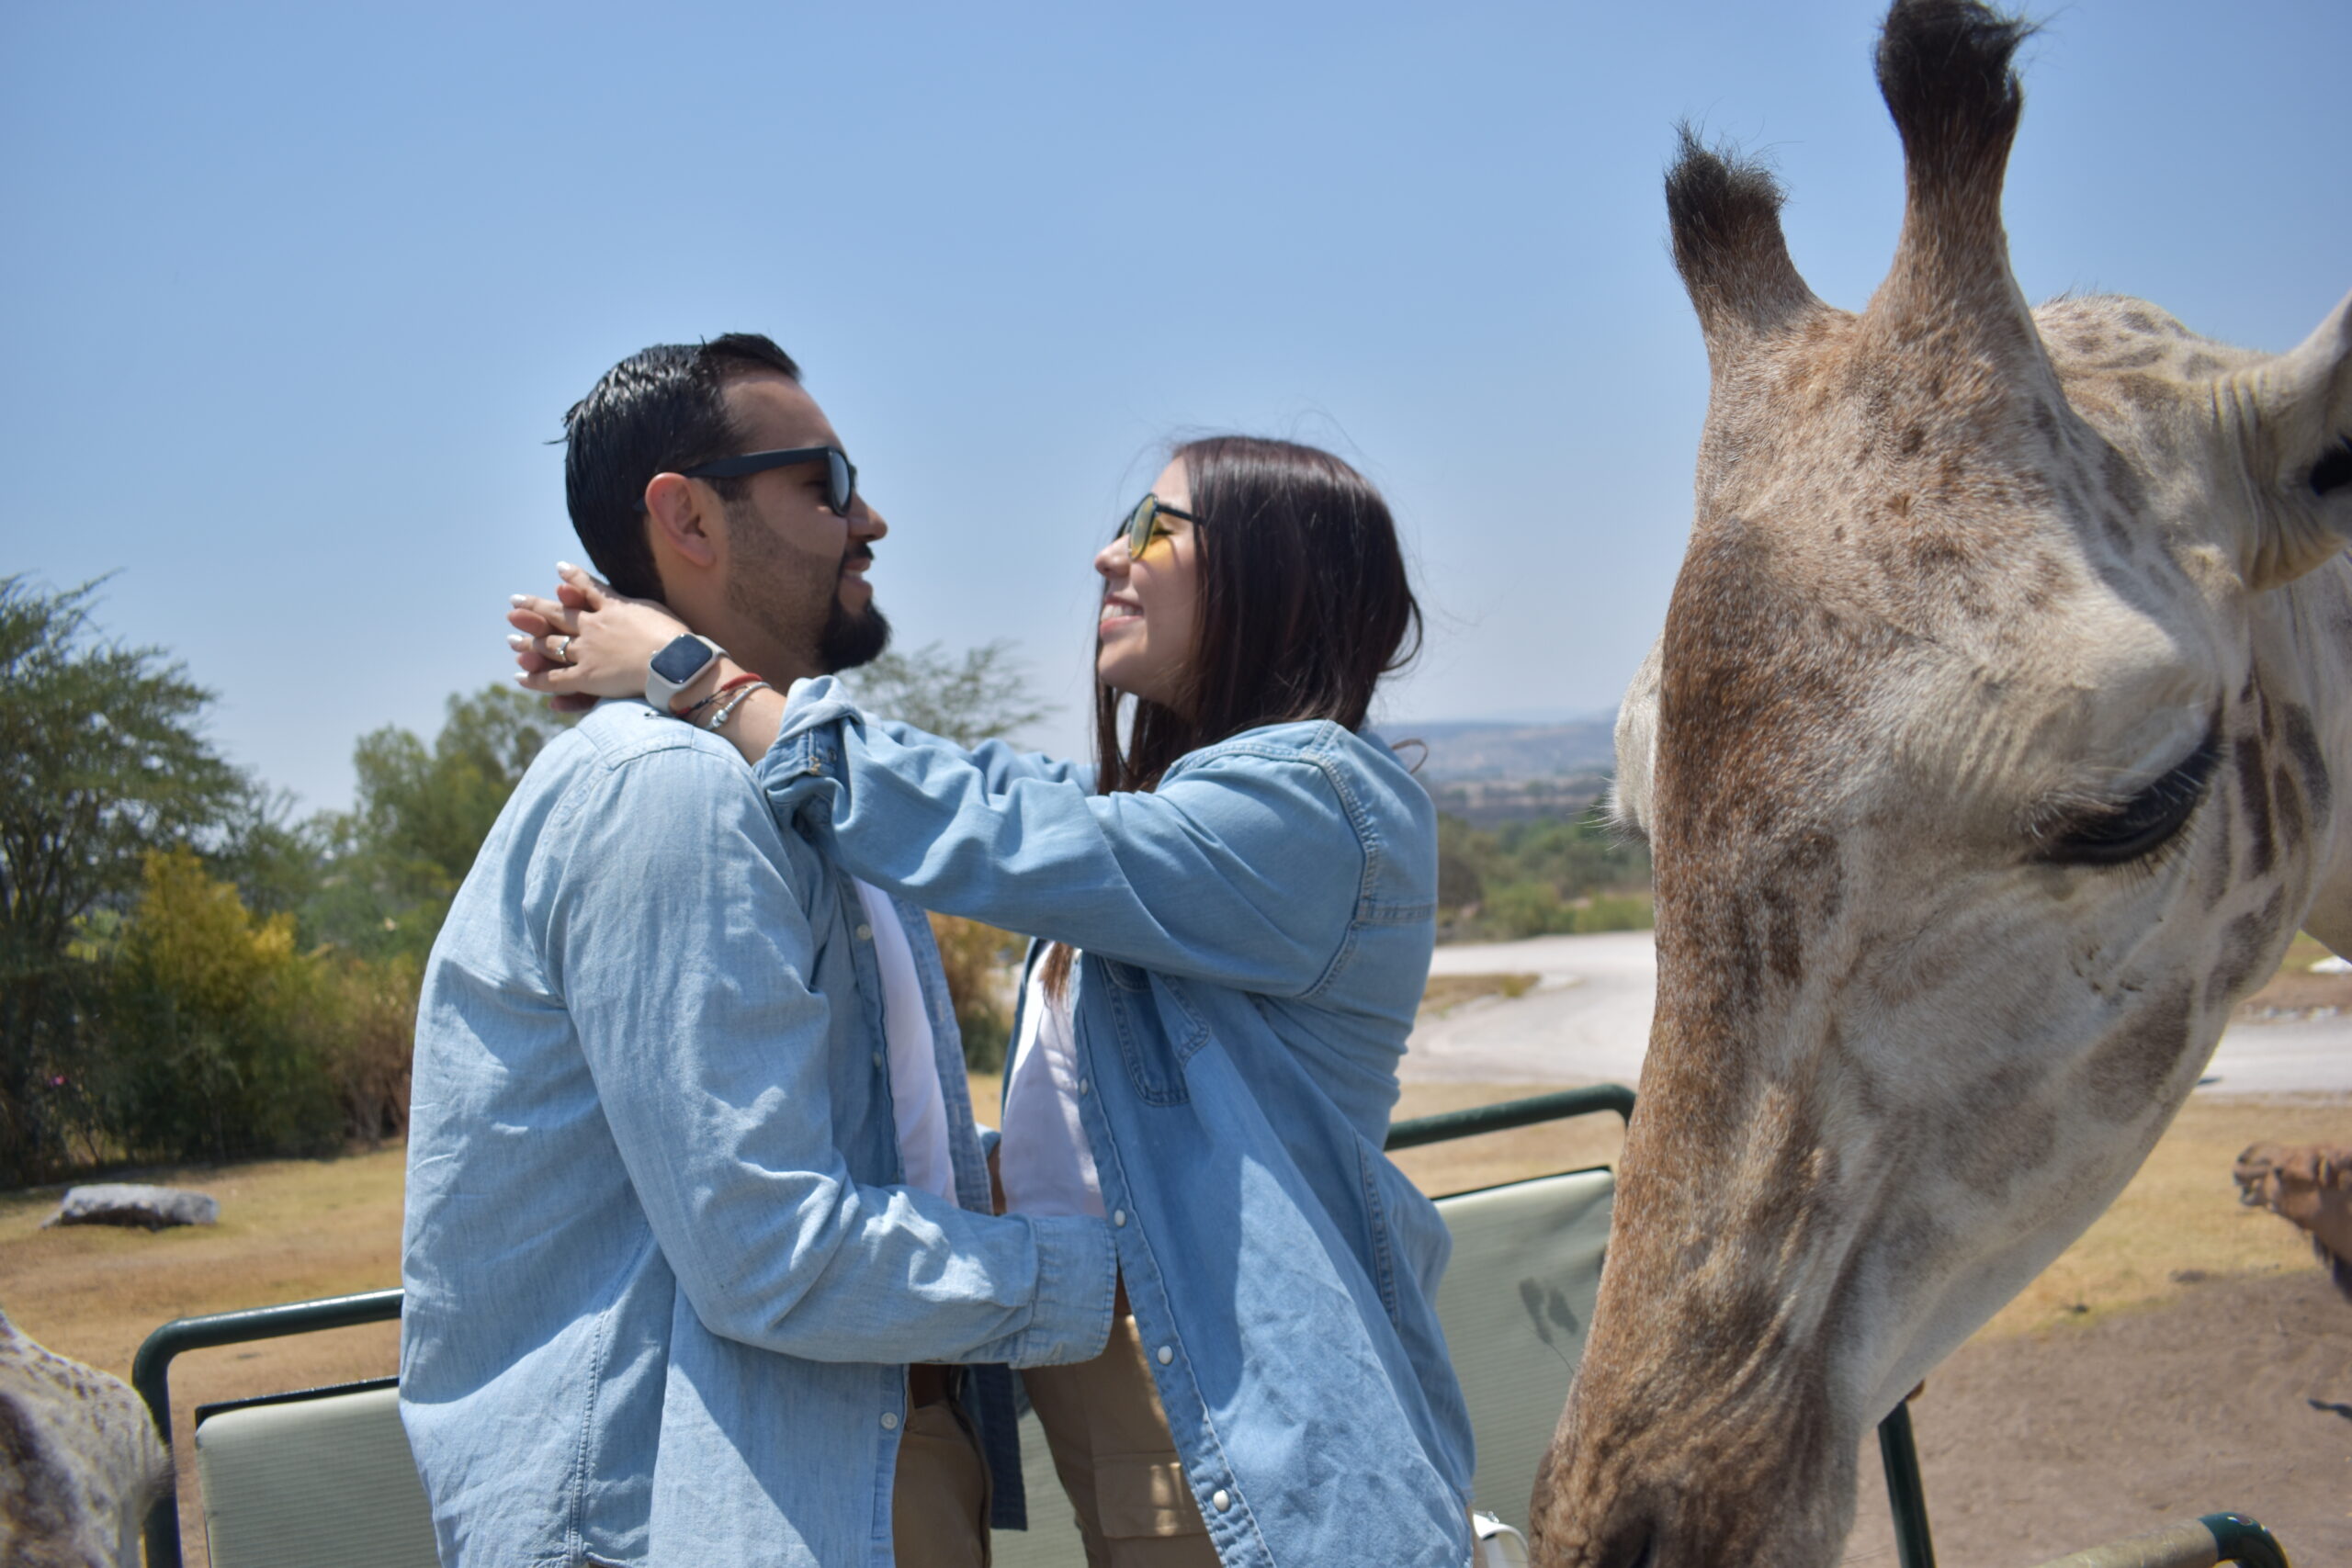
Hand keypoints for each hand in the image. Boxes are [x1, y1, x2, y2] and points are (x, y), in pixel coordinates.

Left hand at [509, 563, 690, 705]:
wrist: (674, 663)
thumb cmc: (673, 636)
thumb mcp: (651, 608)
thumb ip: (630, 603)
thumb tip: (622, 601)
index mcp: (611, 608)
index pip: (586, 588)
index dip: (572, 577)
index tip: (559, 568)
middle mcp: (592, 627)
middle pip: (557, 615)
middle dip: (535, 608)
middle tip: (515, 604)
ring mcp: (586, 651)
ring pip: (550, 645)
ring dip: (529, 642)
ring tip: (512, 640)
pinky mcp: (586, 677)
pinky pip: (555, 679)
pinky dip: (536, 678)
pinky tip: (520, 676)